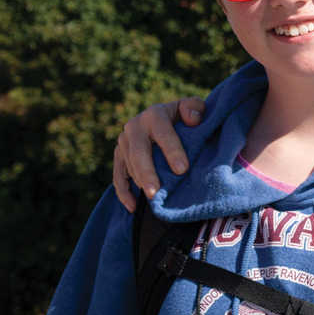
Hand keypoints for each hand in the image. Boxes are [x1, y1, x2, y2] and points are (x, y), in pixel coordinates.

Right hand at [112, 97, 204, 211]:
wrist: (163, 119)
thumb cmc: (183, 116)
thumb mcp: (192, 107)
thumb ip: (195, 108)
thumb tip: (193, 119)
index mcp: (154, 114)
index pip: (163, 134)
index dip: (173, 151)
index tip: (182, 169)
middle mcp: (134, 127)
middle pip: (138, 154)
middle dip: (147, 174)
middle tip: (156, 193)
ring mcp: (124, 142)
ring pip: (129, 167)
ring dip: (139, 184)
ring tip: (152, 201)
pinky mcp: (119, 156)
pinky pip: (118, 177)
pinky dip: (124, 193)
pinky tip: (133, 207)